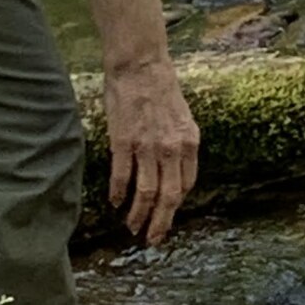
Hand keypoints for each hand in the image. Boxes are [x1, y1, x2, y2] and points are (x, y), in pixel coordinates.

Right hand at [103, 57, 200, 245]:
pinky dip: (118, 194)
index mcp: (190, 141)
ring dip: (139, 215)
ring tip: (132, 228)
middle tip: (152, 239)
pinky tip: (114, 203)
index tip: (166, 217)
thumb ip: (180, 143)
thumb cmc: (160, 88)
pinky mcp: (123, 142)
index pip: (186, 185)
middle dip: (160, 222)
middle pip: (169, 196)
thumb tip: (175, 168)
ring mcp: (148, 146)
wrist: (140, 65)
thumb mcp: (182, 116)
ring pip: (146, 193)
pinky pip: (122, 177)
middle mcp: (173, 148)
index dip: (175, 206)